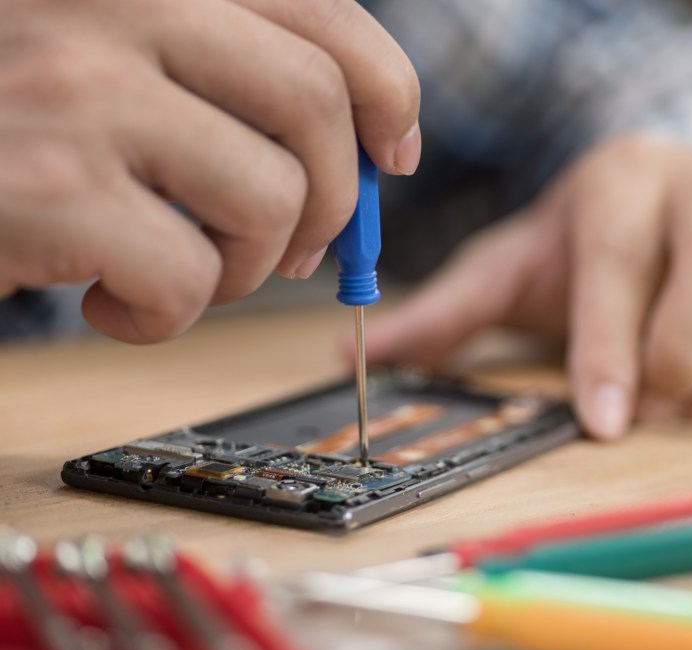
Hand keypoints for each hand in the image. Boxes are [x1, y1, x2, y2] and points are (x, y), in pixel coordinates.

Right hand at [0, 0, 419, 341]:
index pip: (325, 15)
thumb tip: (371, 155)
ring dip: (246, 264)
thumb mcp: (118, 63)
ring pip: (269, 199)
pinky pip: (188, 278)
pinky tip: (109, 304)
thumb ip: (229, 80)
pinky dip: (166, 317)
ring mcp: (79, 87)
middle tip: (292, 248)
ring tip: (182, 271)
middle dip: (330, 200)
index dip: (388, 93)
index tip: (392, 155)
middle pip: (317, 107)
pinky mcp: (50, 187)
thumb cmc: (12, 121)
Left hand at [363, 135, 691, 438]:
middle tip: (654, 409)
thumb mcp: (520, 265)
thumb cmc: (599, 246)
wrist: (690, 205)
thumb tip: (360, 355)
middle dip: (685, 352)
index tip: (602, 421)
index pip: (621, 254)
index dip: (611, 343)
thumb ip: (452, 308)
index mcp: (626, 178)